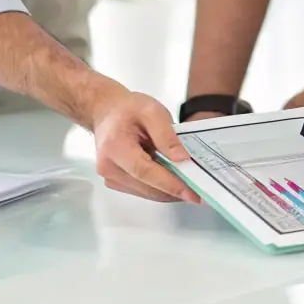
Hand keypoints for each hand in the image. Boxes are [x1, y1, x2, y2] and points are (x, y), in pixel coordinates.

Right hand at [90, 88, 201, 203]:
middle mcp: (108, 166)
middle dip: (173, 191)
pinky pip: (140, 189)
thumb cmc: (127, 109)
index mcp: (115, 146)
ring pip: (144, 191)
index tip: (191, 193)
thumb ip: (166, 135)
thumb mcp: (152, 111)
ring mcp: (110, 176)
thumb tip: (182, 159)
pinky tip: (171, 180)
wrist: (106, 111)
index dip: (170, 184)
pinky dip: (157, 187)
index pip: (145, 171)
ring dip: (166, 191)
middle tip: (197, 192)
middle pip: (146, 186)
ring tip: (188, 186)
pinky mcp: (114, 181)